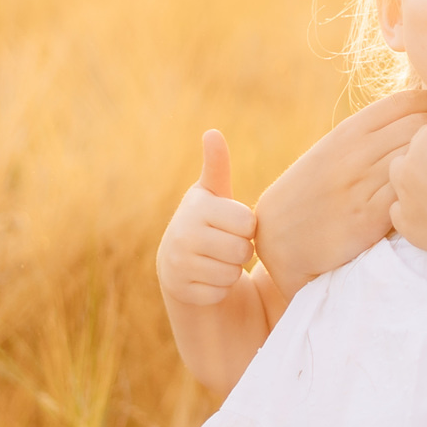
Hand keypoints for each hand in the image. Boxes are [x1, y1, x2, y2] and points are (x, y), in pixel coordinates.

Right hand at [157, 130, 256, 306]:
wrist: (181, 265)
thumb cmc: (209, 224)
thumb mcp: (214, 195)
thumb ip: (217, 167)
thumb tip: (211, 132)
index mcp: (197, 206)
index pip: (247, 222)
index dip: (247, 227)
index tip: (234, 225)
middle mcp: (181, 233)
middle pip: (241, 250)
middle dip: (242, 251)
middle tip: (228, 246)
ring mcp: (178, 263)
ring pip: (231, 274)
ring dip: (231, 271)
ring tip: (218, 261)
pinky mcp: (181, 290)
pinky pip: (219, 293)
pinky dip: (220, 290)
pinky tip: (207, 278)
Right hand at [254, 89, 426, 295]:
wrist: (277, 237)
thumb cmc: (314, 194)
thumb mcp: (336, 151)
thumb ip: (372, 134)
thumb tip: (420, 116)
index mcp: (351, 129)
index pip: (411, 100)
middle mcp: (357, 150)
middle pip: (424, 124)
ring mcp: (362, 182)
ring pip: (422, 156)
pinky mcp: (368, 216)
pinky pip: (412, 194)